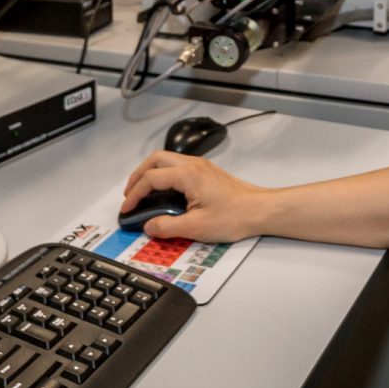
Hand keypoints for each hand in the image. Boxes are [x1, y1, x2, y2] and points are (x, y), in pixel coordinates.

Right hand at [120, 150, 272, 242]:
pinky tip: (164, 192)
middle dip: (138, 176)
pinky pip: (178, 166)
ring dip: (151, 173)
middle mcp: (193, 165)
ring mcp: (201, 167)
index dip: (134, 195)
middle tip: (130, 194)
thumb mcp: (196, 227)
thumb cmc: (235, 216)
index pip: (150, 179)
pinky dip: (164, 175)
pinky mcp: (207, 173)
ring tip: (143, 193)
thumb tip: (149, 226)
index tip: (128, 209)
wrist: (260, 211)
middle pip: (155, 160)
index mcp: (188, 175)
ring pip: (167, 160)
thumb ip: (167, 227)